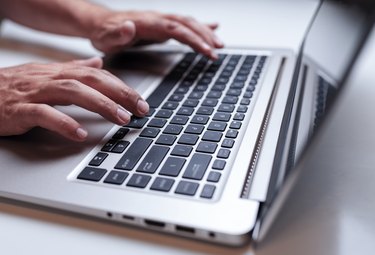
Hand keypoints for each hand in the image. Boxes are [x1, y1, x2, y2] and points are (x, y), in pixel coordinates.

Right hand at [0, 57, 148, 140]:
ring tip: (121, 118)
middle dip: (119, 93)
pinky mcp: (19, 109)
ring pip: (72, 92)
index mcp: (57, 72)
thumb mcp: (46, 75)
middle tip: (141, 109)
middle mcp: (49, 78)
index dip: (120, 86)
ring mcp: (34, 93)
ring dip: (100, 105)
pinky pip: (43, 114)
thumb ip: (73, 70)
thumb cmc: (12, 87)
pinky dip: (64, 123)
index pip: (96, 74)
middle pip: (90, 80)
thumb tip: (99, 64)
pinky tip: (80, 133)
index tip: (140, 100)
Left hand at [89, 10, 223, 58]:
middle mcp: (157, 19)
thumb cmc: (104, 33)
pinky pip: (184, 24)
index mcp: (147, 23)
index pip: (175, 29)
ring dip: (204, 32)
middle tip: (217, 51)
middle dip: (204, 37)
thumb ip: (117, 34)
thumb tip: (130, 26)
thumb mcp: (105, 37)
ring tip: (219, 44)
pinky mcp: (162, 26)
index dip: (193, 39)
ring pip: (188, 23)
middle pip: (186, 25)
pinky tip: (212, 28)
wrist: (100, 24)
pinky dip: (199, 26)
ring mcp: (160, 21)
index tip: (206, 49)